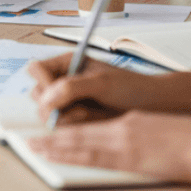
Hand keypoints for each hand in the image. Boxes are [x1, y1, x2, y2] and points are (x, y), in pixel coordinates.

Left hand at [27, 110, 190, 182]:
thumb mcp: (160, 130)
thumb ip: (141, 135)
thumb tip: (134, 144)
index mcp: (128, 121)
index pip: (91, 125)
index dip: (68, 129)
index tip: (49, 132)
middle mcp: (120, 128)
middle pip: (79, 132)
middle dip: (53, 138)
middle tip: (30, 141)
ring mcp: (123, 141)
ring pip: (81, 142)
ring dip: (56, 146)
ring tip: (35, 148)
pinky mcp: (131, 157)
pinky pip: (95, 156)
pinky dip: (74, 155)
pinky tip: (61, 157)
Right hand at [28, 52, 158, 124]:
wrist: (153, 107)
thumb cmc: (131, 87)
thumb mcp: (101, 83)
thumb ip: (71, 88)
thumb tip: (46, 99)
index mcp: (67, 64)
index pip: (37, 69)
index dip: (42, 82)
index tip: (55, 94)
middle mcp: (64, 81)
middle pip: (38, 94)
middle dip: (53, 105)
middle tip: (75, 108)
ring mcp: (69, 101)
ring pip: (48, 113)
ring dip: (64, 117)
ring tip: (87, 114)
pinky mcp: (77, 119)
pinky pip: (62, 126)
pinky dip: (73, 126)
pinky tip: (91, 120)